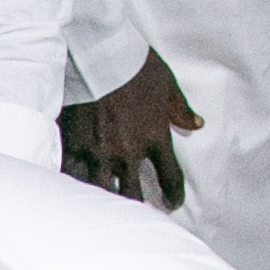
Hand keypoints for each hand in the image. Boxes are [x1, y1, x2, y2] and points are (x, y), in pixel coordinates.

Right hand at [60, 51, 202, 209]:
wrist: (98, 55)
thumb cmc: (135, 65)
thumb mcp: (166, 84)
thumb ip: (180, 109)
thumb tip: (197, 124)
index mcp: (156, 137)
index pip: (171, 177)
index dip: (173, 195)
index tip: (172, 203)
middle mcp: (129, 151)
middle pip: (134, 194)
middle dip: (137, 207)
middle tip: (137, 214)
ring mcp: (100, 152)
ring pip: (102, 192)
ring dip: (104, 201)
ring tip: (104, 210)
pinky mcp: (74, 146)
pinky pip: (73, 176)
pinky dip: (75, 186)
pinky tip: (72, 193)